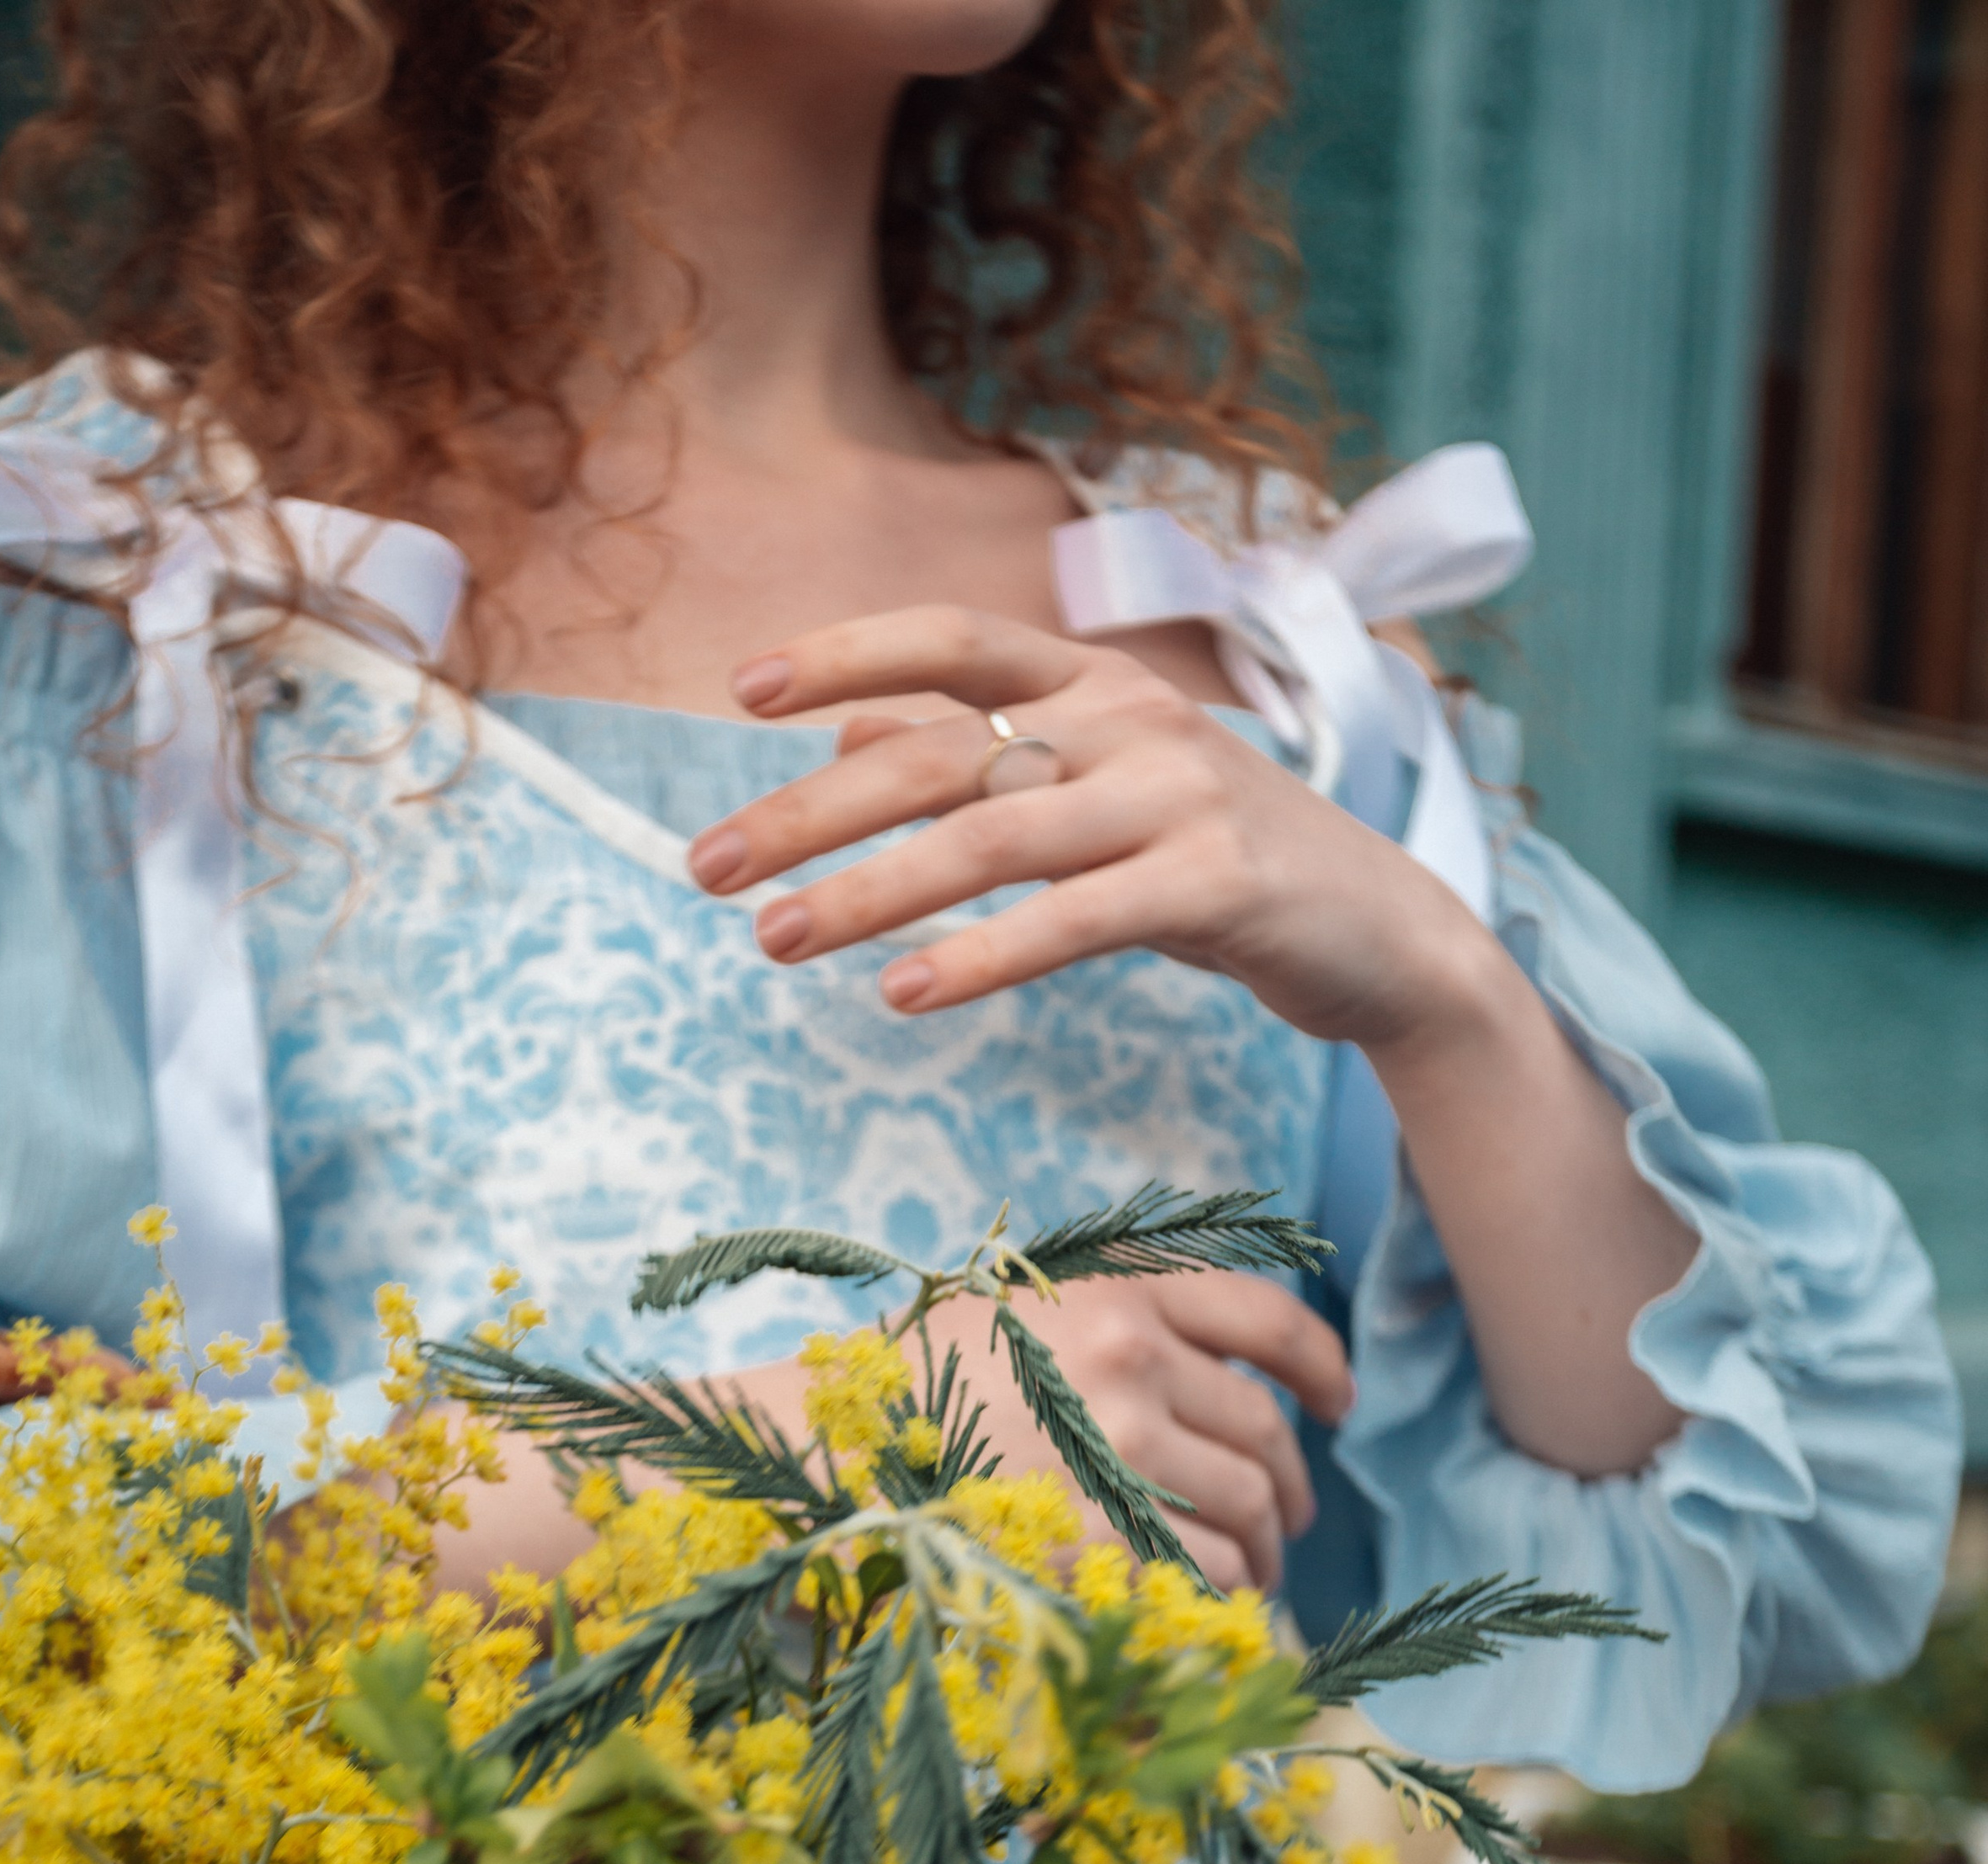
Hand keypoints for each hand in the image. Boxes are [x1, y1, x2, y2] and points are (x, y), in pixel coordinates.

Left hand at [686, 604, 1493, 1047]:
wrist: (1385, 935)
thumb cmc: (1222, 863)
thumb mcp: (1101, 792)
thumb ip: (987, 754)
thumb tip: (850, 728)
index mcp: (1099, 683)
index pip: (954, 642)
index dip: (847, 653)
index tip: (743, 691)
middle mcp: (1134, 719)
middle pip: (944, 752)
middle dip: (811, 810)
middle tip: (707, 867)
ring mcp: (1180, 794)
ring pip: (992, 836)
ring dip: (869, 891)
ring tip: (773, 939)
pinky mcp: (1217, 881)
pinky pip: (1074, 920)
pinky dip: (983, 956)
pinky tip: (903, 993)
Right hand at [745, 1270, 1351, 1595]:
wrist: (821, 1447)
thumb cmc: (915, 1382)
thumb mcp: (1023, 1306)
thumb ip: (1124, 1317)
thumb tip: (1233, 1376)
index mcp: (1118, 1288)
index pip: (1268, 1319)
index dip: (1321, 1368)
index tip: (1335, 1405)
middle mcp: (1128, 1357)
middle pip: (1263, 1431)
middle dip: (1290, 1484)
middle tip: (1289, 1516)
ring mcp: (1113, 1448)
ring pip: (1246, 1507)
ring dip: (1264, 1549)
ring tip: (1255, 1570)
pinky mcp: (1092, 1534)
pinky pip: (1203, 1570)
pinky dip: (1222, 1592)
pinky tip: (1208, 1601)